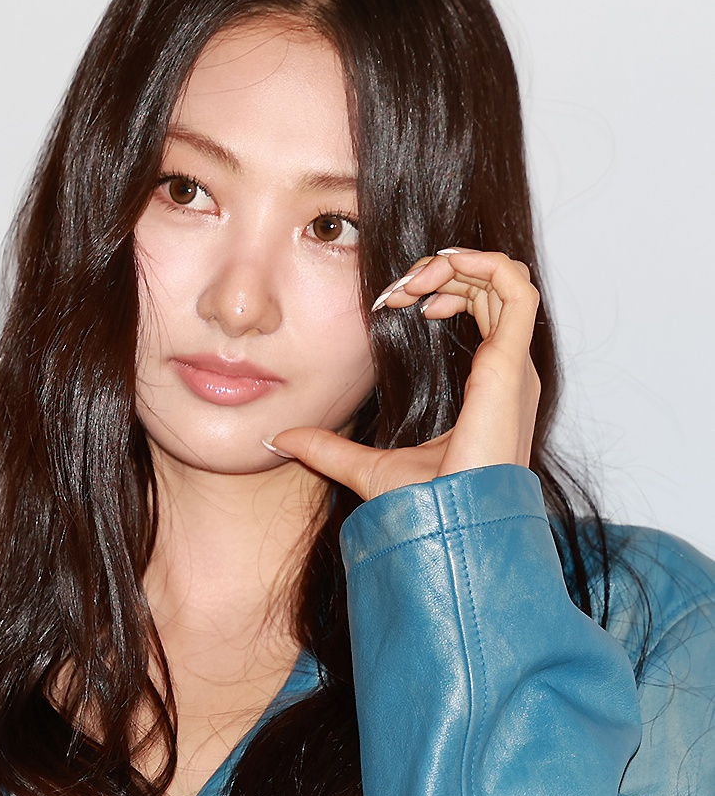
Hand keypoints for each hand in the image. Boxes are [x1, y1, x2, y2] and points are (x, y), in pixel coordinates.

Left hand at [266, 249, 540, 500]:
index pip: (483, 312)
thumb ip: (327, 448)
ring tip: (411, 281)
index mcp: (488, 386)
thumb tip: (280, 439)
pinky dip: (477, 267)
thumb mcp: (364, 466)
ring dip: (457, 264)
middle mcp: (507, 372)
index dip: (441, 291)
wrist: (447, 531)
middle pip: (494, 288)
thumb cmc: (424, 508)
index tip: (392, 303)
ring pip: (507, 279)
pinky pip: (515, 289)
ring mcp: (513, 368)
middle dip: (444, 271)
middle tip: (397, 289)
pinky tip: (429, 281)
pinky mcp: (510, 366)